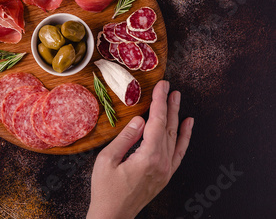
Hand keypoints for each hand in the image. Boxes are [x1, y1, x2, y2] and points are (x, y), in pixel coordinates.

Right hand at [87, 80, 193, 218]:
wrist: (113, 215)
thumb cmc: (105, 189)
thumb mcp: (108, 160)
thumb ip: (125, 138)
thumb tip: (140, 120)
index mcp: (148, 157)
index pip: (156, 122)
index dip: (159, 102)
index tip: (161, 86)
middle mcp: (162, 163)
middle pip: (167, 127)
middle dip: (168, 104)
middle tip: (169, 86)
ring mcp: (166, 170)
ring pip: (174, 137)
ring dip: (176, 116)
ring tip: (177, 98)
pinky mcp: (165, 175)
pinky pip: (179, 152)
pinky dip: (185, 137)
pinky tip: (187, 125)